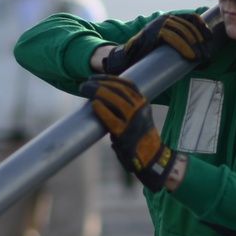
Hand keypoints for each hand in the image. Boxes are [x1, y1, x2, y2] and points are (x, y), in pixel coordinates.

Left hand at [80, 76, 178, 190]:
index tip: (95, 77)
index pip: (128, 84)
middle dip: (100, 84)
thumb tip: (102, 98)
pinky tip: (93, 105)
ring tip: (85, 89)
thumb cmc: (139, 138)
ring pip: (115, 100)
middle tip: (85, 84)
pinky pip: (111, 119)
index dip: (110, 78)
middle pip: (119, 90)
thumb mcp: (138, 116)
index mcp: (143, 103)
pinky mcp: (125, 134)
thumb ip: (125, 107)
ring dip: (98, 92)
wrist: (150, 158)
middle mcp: (140, 109)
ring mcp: (134, 121)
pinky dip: (101, 110)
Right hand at [101, 12, 212, 74]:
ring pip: (183, 32)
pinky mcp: (155, 32)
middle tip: (206, 55)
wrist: (130, 56)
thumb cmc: (151, 52)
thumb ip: (180, 40)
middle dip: (200, 41)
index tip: (210, 38)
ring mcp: (160, 24)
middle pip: (189, 26)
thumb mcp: (169, 42)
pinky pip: (174, 38)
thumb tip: (201, 49)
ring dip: (194, 46)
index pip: (191, 17)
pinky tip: (190, 56)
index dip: (202, 26)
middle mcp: (166, 18)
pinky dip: (184, 47)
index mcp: (171, 18)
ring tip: (201, 58)